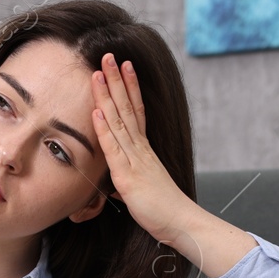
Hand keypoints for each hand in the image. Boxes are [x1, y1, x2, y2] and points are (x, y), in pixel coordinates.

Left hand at [89, 52, 195, 246]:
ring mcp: (135, 159)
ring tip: (100, 71)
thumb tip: (118, 183)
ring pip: (119, 121)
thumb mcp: (140, 192)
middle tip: (109, 55)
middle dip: (117, 80)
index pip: (136, 112)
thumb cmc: (163, 210)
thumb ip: (129, 182)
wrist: (180, 223)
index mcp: (145, 150)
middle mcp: (141, 149)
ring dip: (108, 95)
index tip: (124, 67)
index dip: (129, 88)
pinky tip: (98, 110)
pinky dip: (105, 128)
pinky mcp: (128, 175)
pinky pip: (114, 148)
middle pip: (127, 108)